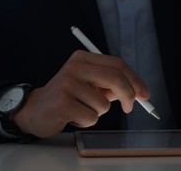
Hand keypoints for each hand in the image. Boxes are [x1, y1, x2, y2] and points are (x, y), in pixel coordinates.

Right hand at [12, 50, 149, 137]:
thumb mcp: (90, 85)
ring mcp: (67, 84)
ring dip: (98, 112)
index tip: (145, 93)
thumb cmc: (69, 96)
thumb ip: (112, 85)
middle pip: (116, 78)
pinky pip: (92, 117)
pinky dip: (87, 121)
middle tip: (130, 108)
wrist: (36, 109)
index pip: (118, 64)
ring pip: (104, 103)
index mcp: (83, 58)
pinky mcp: (63, 103)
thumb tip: (139, 92)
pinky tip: (73, 117)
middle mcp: (75, 67)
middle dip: (130, 95)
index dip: (135, 80)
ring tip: (82, 109)